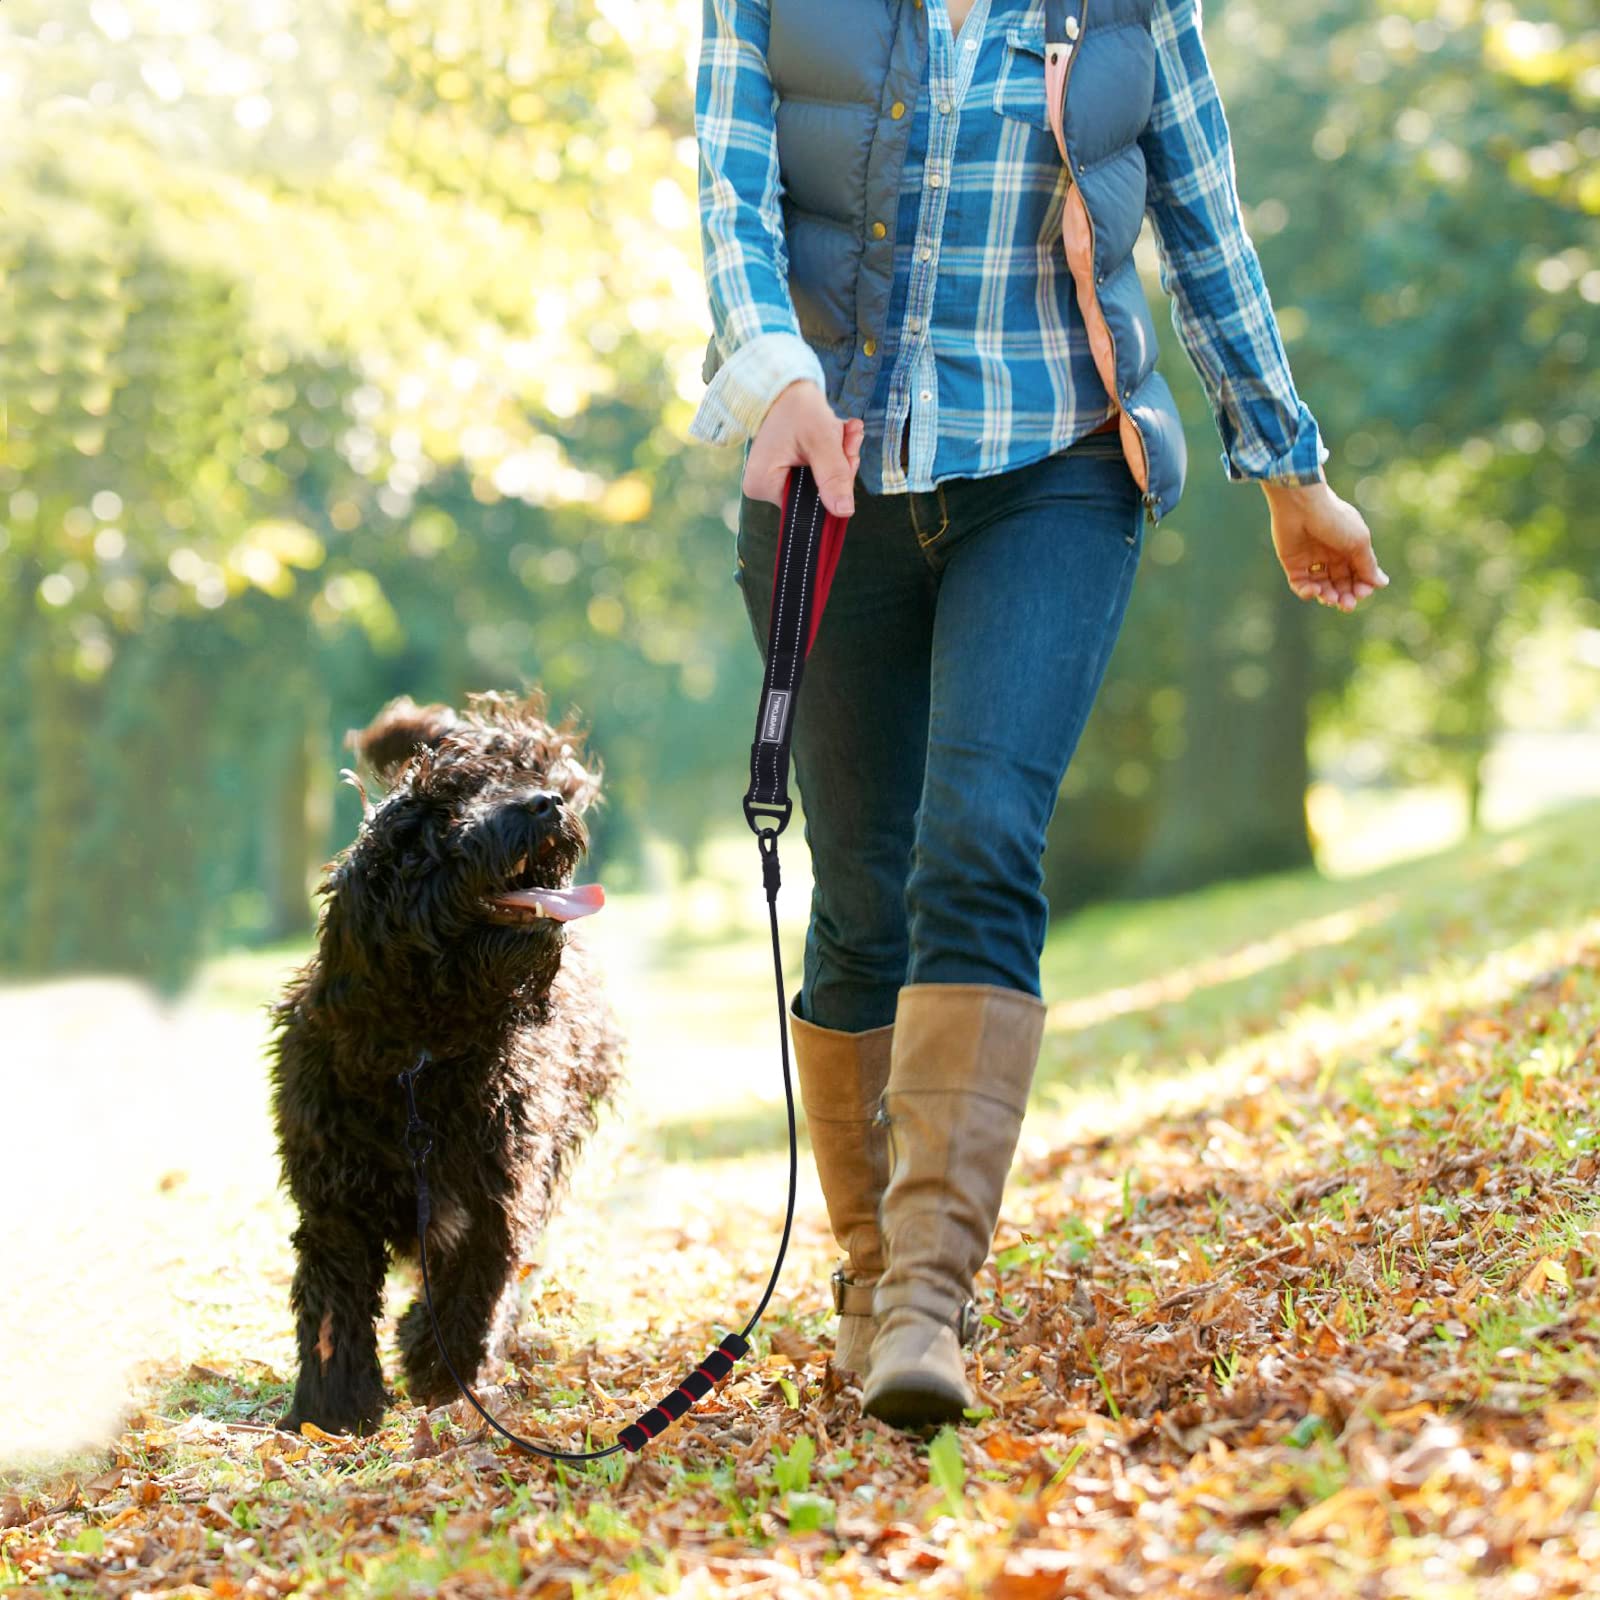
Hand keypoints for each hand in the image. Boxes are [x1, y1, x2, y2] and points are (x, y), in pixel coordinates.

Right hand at [743, 379, 864, 518]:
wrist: (789, 386)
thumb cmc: (797, 408)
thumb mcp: (820, 440)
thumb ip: (833, 476)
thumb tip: (844, 512)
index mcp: (762, 486)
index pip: (810, 505)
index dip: (836, 486)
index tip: (850, 457)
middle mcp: (766, 488)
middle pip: (819, 494)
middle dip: (841, 466)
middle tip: (850, 437)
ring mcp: (778, 480)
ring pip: (824, 482)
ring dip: (841, 456)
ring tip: (847, 429)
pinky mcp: (790, 471)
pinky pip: (820, 472)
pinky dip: (835, 453)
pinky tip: (842, 432)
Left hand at [1262, 476, 1388, 611]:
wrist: (1302, 505)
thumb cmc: (1335, 519)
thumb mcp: (1358, 541)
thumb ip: (1367, 564)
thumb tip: (1382, 584)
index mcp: (1350, 548)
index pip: (1358, 575)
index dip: (1361, 587)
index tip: (1363, 592)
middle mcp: (1332, 555)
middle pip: (1341, 584)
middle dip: (1345, 597)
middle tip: (1347, 605)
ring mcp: (1312, 560)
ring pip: (1322, 587)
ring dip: (1327, 597)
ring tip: (1330, 599)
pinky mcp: (1293, 564)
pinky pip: (1301, 585)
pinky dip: (1307, 592)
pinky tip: (1314, 590)